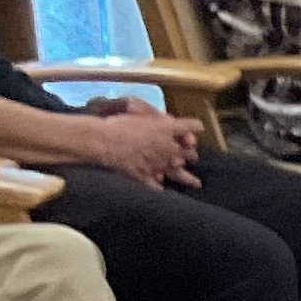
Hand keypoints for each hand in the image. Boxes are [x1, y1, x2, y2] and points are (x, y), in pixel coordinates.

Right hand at [65, 106, 202, 186]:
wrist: (103, 142)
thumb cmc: (119, 123)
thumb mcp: (139, 111)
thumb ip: (155, 117)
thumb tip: (169, 120)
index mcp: (168, 129)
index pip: (192, 127)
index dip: (195, 128)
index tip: (197, 129)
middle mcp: (169, 149)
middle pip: (190, 154)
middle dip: (191, 154)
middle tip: (192, 156)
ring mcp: (160, 165)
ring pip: (180, 174)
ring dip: (188, 178)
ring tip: (197, 183)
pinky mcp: (147, 178)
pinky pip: (158, 186)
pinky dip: (160, 187)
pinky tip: (163, 188)